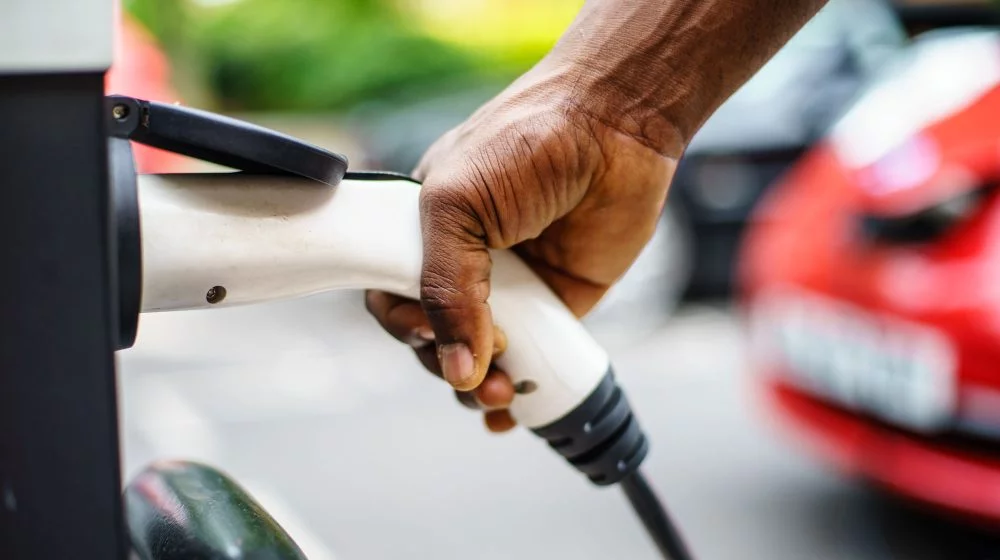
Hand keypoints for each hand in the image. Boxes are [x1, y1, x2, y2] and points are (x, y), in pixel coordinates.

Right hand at [365, 64, 677, 431]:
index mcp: (426, 230)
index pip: (393, 295)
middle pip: (435, 336)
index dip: (404, 325)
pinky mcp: (558, 300)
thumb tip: (457, 366)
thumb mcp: (458, 203)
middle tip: (475, 371)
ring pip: (481, 355)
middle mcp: (466, 261)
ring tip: (502, 392)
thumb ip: (446, 286)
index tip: (427, 334)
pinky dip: (524, 390)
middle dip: (447, 364)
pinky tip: (515, 413)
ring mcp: (512, 284)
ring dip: (482, 386)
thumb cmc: (527, 140)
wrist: (616, 124)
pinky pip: (535, 356)